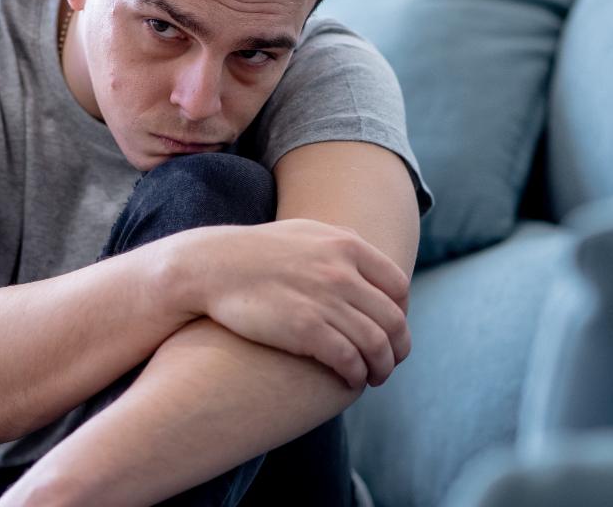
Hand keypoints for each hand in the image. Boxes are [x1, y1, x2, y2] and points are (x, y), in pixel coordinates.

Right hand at [183, 219, 411, 389]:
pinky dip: (357, 373)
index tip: (391, 328)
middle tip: (391, 361)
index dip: (400, 313)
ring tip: (376, 377)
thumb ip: (340, 244)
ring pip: (377, 344)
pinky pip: (349, 359)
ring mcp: (325, 300)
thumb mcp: (306, 232)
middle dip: (398, 347)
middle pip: (393, 319)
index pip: (398, 286)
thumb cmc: (256, 251)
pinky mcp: (305, 329)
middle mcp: (343, 272)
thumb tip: (364, 259)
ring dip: (382, 367)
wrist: (211, 266)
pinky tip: (351, 379)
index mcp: (347, 246)